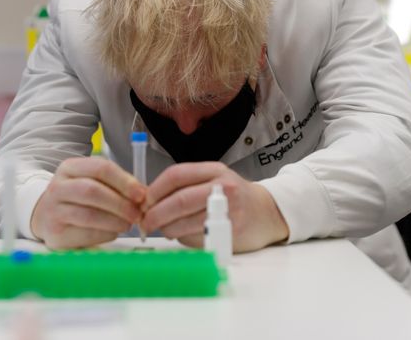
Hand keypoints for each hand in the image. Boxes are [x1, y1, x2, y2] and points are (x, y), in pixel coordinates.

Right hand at [31, 157, 144, 249]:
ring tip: (127, 224)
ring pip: (90, 214)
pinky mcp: (55, 233)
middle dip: (120, 203)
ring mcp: (53, 211)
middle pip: (92, 191)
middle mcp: (57, 187)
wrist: (47, 216)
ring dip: (115, 221)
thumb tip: (143, 194)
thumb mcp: (93, 182)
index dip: (124, 181)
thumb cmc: (78, 198)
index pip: (100, 168)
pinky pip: (87, 234)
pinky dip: (106, 233)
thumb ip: (116, 185)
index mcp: (70, 168)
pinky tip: (113, 231)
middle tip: (137, 213)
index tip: (141, 193)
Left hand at [140, 162, 288, 252]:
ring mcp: (229, 210)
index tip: (142, 202)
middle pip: (179, 200)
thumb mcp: (212, 180)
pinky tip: (185, 236)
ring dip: (167, 229)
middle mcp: (223, 187)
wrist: (267, 213)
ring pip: (185, 222)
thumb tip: (148, 202)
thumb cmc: (233, 197)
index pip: (176, 175)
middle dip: (156, 214)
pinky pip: (198, 238)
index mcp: (213, 170)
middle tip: (145, 223)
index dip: (154, 190)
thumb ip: (185, 187)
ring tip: (164, 230)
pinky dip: (184, 239)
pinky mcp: (230, 232)